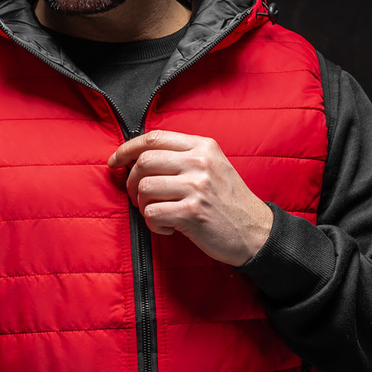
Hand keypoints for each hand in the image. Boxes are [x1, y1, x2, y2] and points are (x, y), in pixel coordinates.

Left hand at [107, 129, 273, 265]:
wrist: (256, 233)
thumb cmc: (230, 204)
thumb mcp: (214, 167)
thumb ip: (183, 158)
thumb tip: (138, 157)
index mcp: (204, 147)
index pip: (154, 138)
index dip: (127, 148)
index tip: (115, 161)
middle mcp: (200, 162)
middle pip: (143, 162)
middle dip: (131, 182)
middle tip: (138, 197)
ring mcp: (196, 187)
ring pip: (144, 188)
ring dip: (142, 205)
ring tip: (158, 214)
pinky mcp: (192, 212)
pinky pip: (152, 213)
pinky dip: (153, 224)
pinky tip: (169, 228)